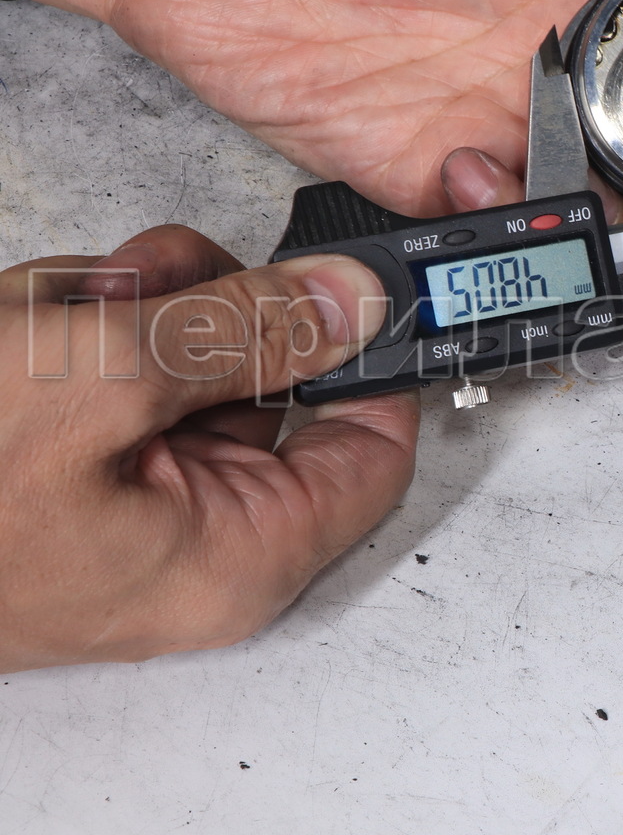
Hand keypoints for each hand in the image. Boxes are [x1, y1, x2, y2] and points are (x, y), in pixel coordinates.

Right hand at [0, 225, 417, 672]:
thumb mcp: (96, 384)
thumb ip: (241, 332)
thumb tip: (356, 303)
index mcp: (237, 552)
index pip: (374, 449)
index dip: (374, 357)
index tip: (352, 281)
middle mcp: (194, 534)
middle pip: (272, 382)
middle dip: (200, 315)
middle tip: (128, 299)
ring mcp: (121, 494)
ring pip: (182, 354)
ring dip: (112, 312)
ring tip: (37, 323)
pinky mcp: (58, 458)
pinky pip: (103, 363)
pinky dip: (58, 324)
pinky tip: (9, 327)